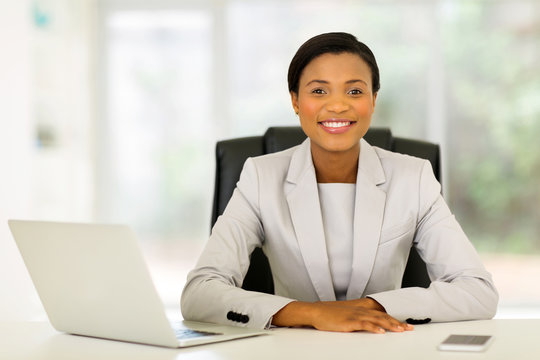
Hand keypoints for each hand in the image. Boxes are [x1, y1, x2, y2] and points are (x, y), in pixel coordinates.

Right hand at [272, 300, 412, 332]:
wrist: (316, 311)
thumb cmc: (329, 315)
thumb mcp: (347, 315)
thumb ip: (358, 319)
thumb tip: (368, 325)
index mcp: (361, 310)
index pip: (382, 314)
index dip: (394, 319)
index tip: (405, 325)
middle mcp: (361, 311)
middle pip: (383, 316)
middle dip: (397, 323)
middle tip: (409, 329)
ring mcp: (356, 315)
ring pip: (377, 320)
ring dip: (390, 325)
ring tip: (401, 330)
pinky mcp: (349, 321)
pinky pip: (365, 324)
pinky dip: (374, 327)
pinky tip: (381, 331)